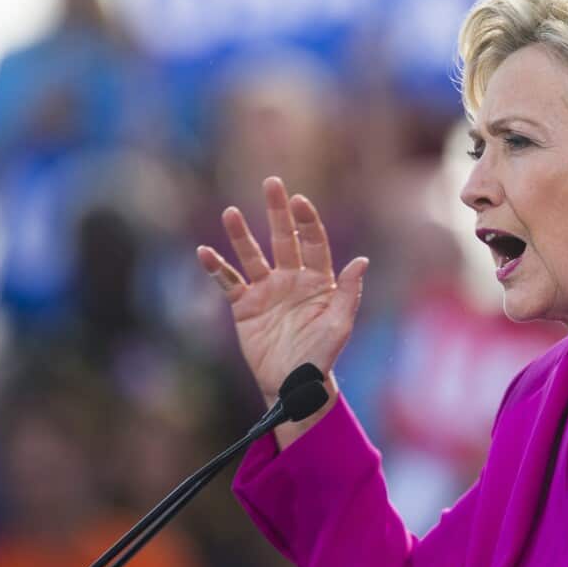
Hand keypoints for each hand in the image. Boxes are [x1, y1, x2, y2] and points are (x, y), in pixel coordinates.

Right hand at [196, 177, 367, 434]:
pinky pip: (228, 282)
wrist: (295, 383)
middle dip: (277, 212)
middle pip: (282, 238)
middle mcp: (291, 279)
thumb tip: (362, 261)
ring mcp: (266, 290)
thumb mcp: (340, 324)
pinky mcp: (244, 306)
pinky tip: (205, 252)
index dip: (306, 221)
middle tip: (272, 183)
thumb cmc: (323, 354)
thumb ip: (349, 292)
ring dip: (241, 235)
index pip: (312, 242)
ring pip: (252, 255)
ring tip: (231, 212)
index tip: (300, 201)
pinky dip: (217, 268)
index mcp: (318, 280)